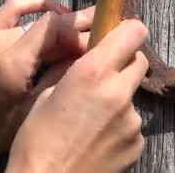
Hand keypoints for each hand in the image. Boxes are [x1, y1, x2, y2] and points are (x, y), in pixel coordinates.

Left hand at [0, 0, 94, 168]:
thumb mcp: (31, 109)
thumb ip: (58, 76)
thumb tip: (83, 54)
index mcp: (12, 63)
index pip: (55, 28)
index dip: (80, 32)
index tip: (97, 44)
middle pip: (47, 23)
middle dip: (75, 29)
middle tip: (99, 32)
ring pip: (34, 19)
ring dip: (59, 24)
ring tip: (79, 32)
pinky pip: (12, 9)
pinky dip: (35, 5)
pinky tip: (53, 11)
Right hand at [6, 20, 148, 172]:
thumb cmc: (36, 140)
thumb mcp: (46, 95)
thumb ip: (76, 72)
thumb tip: (90, 62)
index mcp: (93, 71)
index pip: (133, 32)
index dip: (128, 31)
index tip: (121, 34)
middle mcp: (119, 91)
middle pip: (139, 61)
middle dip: (124, 63)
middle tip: (103, 77)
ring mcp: (132, 120)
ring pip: (132, 96)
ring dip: (119, 99)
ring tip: (91, 120)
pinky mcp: (137, 143)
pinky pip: (132, 124)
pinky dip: (119, 127)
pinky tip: (97, 139)